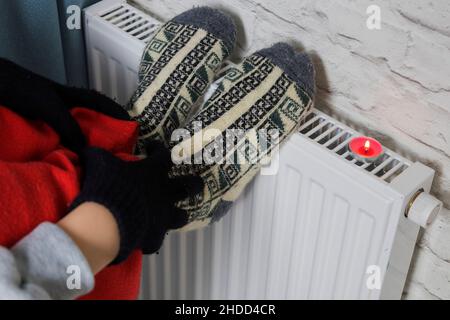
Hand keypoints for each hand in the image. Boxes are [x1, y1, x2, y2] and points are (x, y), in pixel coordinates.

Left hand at [0, 58, 129, 153]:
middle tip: (115, 150)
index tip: (132, 126)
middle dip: (104, 133)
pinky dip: (66, 148)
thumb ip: (70, 127)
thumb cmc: (24, 90)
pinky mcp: (40, 126)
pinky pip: (59, 139)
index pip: (103, 103)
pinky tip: (69, 159)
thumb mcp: (52, 108)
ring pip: (75, 131)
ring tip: (96, 159)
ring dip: (84, 143)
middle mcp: (66, 106)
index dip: (118, 113)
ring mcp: (53, 116)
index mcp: (73, 97)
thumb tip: (85, 151)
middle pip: (91, 120)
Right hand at [70, 141, 201, 262]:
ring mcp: (163, 215)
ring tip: (176, 214)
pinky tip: (146, 239)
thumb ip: (99, 155)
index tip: (153, 148)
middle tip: (193, 181)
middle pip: (190, 186)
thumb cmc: (106, 185)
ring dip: (179, 214)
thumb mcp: (99, 162)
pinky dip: (151, 239)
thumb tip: (88, 150)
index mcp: (153, 172)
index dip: (160, 150)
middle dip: (194, 182)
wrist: (107, 220)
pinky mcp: (155, 236)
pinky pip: (156, 240)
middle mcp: (164, 192)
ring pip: (182, 216)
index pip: (164, 155)